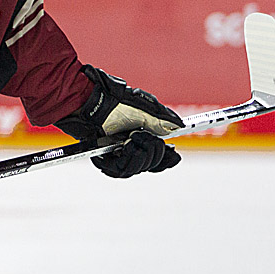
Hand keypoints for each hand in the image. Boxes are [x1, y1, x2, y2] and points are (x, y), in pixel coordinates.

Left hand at [56, 65, 183, 177]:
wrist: (95, 102)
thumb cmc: (116, 102)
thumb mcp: (145, 110)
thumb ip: (162, 121)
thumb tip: (179, 127)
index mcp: (141, 139)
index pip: (158, 158)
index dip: (167, 159)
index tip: (174, 154)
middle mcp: (130, 150)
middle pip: (151, 166)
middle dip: (153, 152)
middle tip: (143, 135)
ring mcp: (117, 156)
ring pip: (137, 170)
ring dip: (140, 154)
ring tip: (132, 137)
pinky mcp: (104, 161)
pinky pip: (120, 171)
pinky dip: (127, 158)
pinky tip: (125, 146)